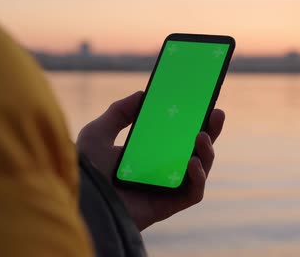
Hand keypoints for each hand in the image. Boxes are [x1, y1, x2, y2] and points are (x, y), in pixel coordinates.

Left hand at [76, 91, 224, 230]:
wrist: (82, 202)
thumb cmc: (85, 172)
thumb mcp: (98, 133)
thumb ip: (118, 112)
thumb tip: (142, 94)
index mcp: (148, 154)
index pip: (177, 136)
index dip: (193, 121)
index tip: (203, 103)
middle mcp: (162, 171)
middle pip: (196, 150)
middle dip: (211, 131)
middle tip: (217, 113)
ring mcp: (168, 189)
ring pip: (201, 170)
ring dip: (208, 152)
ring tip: (202, 136)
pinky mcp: (169, 206)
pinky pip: (194, 193)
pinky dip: (199, 177)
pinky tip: (193, 162)